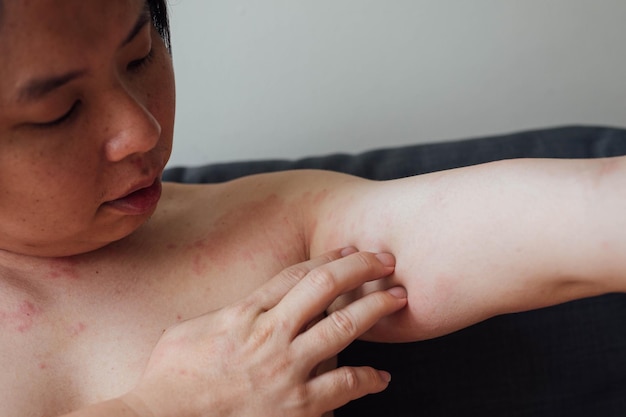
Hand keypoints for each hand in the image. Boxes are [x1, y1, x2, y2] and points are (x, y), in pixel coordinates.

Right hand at [121, 248, 406, 416]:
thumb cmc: (169, 380)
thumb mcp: (192, 331)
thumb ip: (229, 315)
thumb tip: (249, 308)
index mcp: (244, 313)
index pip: (296, 274)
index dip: (328, 258)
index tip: (348, 251)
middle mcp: (270, 334)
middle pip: (326, 287)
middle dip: (361, 269)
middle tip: (387, 259)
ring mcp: (286, 370)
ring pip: (342, 328)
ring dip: (375, 309)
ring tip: (398, 298)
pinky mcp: (297, 407)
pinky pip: (343, 387)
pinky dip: (366, 379)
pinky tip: (381, 376)